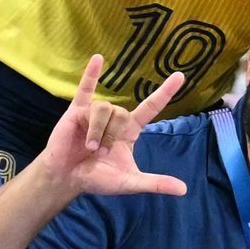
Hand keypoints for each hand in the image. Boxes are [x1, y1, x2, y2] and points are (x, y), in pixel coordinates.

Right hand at [38, 59, 192, 197]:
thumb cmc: (97, 178)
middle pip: (121, 114)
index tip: (180, 76)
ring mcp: (95, 113)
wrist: (66, 178)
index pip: (151, 107)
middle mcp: (115, 118)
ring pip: (103, 109)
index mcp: (130, 131)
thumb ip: (155, 183)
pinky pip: (85, 89)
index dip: (165, 92)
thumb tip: (183, 190)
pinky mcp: (76, 112)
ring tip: (89, 148)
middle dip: (110, 137)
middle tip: (99, 155)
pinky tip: (97, 58)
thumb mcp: (129, 182)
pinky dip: (91, 74)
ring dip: (97, 131)